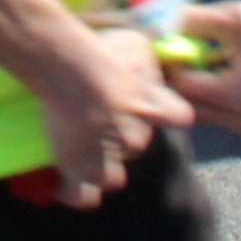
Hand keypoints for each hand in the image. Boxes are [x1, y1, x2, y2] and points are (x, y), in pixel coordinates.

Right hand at [33, 23, 193, 208]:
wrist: (72, 70)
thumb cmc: (104, 53)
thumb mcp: (135, 44)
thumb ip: (145, 61)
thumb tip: (148, 62)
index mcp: (156, 109)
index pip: (178, 117)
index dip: (164, 111)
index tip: (149, 104)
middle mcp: (137, 140)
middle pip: (135, 148)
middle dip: (119, 137)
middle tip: (96, 117)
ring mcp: (108, 160)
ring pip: (111, 178)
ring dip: (99, 166)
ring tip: (79, 149)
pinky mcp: (79, 169)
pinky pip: (80, 196)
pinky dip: (72, 191)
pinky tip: (62, 183)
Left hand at [167, 0, 240, 133]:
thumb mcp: (235, 17)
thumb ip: (195, 21)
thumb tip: (158, 23)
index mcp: (239, 96)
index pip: (182, 85)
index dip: (168, 60)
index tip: (163, 38)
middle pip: (184, 102)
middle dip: (173, 74)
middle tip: (171, 45)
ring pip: (195, 107)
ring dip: (187, 81)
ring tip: (192, 51)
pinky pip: (209, 109)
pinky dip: (202, 88)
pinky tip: (208, 62)